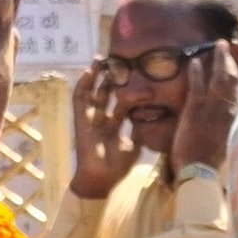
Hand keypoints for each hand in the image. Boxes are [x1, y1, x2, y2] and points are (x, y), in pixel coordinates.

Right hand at [69, 58, 138, 200]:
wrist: (101, 179)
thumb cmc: (118, 167)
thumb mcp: (135, 145)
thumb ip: (142, 130)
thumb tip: (157, 116)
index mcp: (116, 125)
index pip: (123, 102)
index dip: (131, 90)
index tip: (140, 77)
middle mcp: (103, 119)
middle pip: (107, 93)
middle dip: (112, 77)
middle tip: (119, 60)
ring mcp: (91, 118)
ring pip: (93, 92)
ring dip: (96, 76)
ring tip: (101, 58)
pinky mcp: (80, 119)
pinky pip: (80, 99)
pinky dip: (84, 85)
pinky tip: (89, 71)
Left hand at [171, 40, 237, 172]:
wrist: (199, 172)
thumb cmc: (210, 162)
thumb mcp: (228, 144)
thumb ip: (233, 127)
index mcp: (235, 119)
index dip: (237, 78)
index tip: (235, 67)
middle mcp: (228, 110)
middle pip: (232, 80)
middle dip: (231, 61)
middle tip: (228, 45)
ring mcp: (212, 108)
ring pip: (219, 78)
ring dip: (219, 59)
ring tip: (217, 45)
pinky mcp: (196, 110)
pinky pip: (198, 85)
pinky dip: (197, 72)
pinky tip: (194, 61)